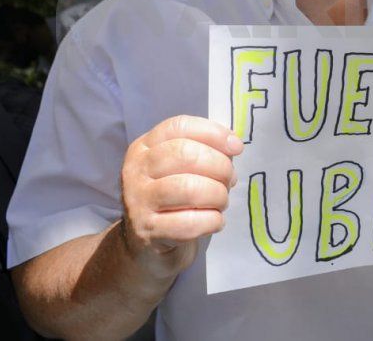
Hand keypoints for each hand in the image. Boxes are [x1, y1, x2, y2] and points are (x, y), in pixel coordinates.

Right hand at [119, 115, 242, 278]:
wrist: (146, 246)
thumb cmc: (173, 199)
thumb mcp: (181, 169)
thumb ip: (204, 151)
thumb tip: (233, 146)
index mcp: (145, 147)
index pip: (179, 126)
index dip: (213, 133)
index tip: (237, 147)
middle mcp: (136, 170)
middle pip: (185, 154)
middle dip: (219, 166)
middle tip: (230, 180)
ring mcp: (138, 201)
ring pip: (188, 188)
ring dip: (218, 195)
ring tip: (222, 201)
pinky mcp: (148, 231)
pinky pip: (190, 222)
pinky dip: (212, 221)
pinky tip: (215, 221)